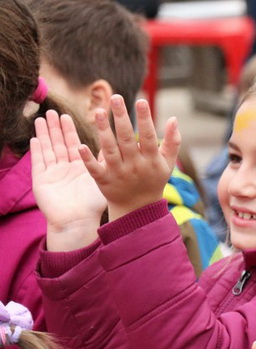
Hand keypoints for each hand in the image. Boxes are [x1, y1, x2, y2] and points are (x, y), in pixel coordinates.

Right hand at [30, 111, 105, 250]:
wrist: (78, 222)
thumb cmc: (91, 205)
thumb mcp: (99, 180)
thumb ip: (102, 163)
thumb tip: (114, 146)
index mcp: (79, 168)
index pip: (73, 144)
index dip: (69, 131)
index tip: (66, 115)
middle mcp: (65, 169)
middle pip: (58, 144)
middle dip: (55, 128)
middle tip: (52, 112)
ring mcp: (52, 174)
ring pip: (47, 149)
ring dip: (44, 134)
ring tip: (41, 119)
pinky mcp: (41, 181)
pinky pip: (38, 162)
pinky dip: (37, 151)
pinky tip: (35, 138)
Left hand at [79, 95, 179, 220]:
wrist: (139, 210)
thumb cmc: (153, 181)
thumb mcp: (167, 164)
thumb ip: (172, 142)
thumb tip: (174, 119)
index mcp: (151, 160)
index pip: (148, 136)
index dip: (145, 119)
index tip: (141, 101)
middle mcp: (135, 165)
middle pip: (126, 139)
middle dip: (121, 118)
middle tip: (115, 97)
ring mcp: (118, 173)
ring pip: (109, 150)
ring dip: (103, 131)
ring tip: (99, 111)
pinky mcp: (104, 181)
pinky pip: (95, 169)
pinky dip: (87, 159)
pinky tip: (79, 146)